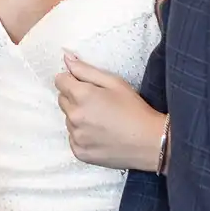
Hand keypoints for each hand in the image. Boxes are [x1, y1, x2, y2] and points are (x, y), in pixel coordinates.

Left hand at [57, 53, 166, 171]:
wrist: (150, 142)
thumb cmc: (134, 109)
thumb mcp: (114, 82)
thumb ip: (86, 70)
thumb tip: (66, 58)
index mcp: (81, 95)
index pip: (60, 81)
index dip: (72, 80)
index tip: (86, 85)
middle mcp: (74, 116)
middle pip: (62, 100)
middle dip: (75, 98)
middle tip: (98, 103)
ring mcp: (76, 136)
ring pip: (68, 119)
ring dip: (79, 117)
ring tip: (102, 120)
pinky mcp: (79, 152)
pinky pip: (73, 138)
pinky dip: (83, 135)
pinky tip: (101, 134)